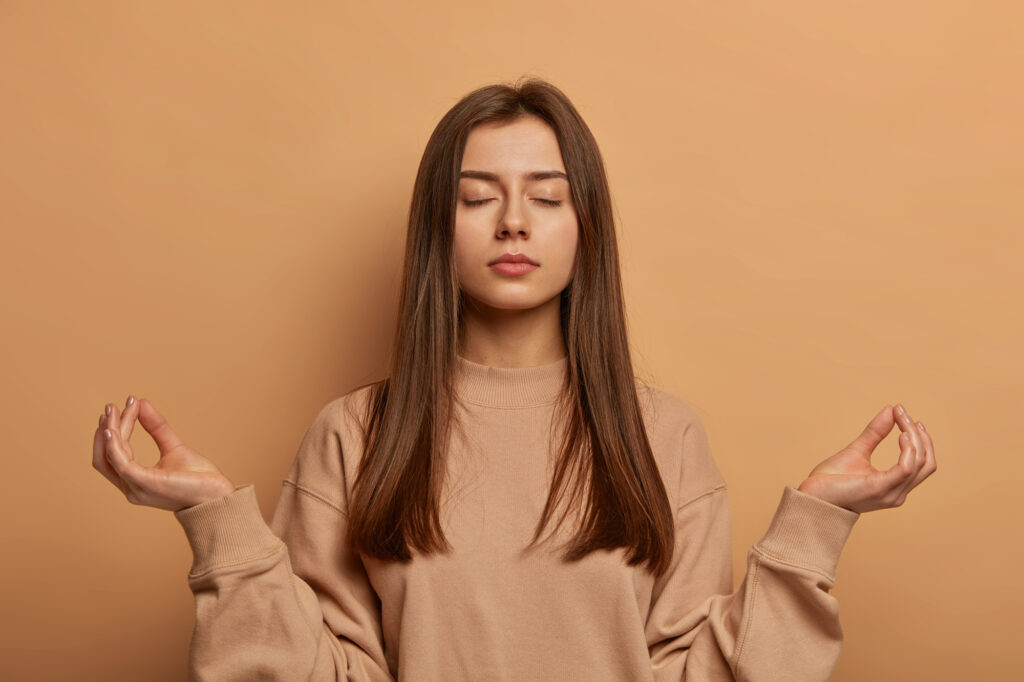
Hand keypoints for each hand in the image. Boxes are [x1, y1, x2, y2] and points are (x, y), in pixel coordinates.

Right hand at [92, 395, 236, 510]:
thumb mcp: (173, 446)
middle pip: (106, 457)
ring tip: (113, 410)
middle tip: (110, 406)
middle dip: (105, 431)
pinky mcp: (146, 484)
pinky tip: (112, 430)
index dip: (113, 432)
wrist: (218, 496)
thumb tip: (141, 403)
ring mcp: (137, 488)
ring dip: (110, 431)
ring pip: (112, 457)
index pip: (114, 456)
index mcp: (136, 482)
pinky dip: (114, 445)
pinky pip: (122, 463)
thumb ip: (157, 428)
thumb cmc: (198, 477)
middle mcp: (131, 488)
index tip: (121, 407)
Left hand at [796, 403, 936, 512]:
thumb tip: (890, 410)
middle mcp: (897, 493)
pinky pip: (905, 468)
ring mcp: (890, 493)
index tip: (907, 416)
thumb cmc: (830, 479)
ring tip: (901, 419)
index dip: (921, 440)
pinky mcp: (880, 488)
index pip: (923, 464)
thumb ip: (874, 433)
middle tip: (904, 415)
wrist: (812, 497)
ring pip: (919, 462)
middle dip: (920, 436)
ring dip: (913, 437)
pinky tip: (900, 434)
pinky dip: (907, 449)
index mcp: (894, 487)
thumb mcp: (857, 451)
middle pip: (926, 462)